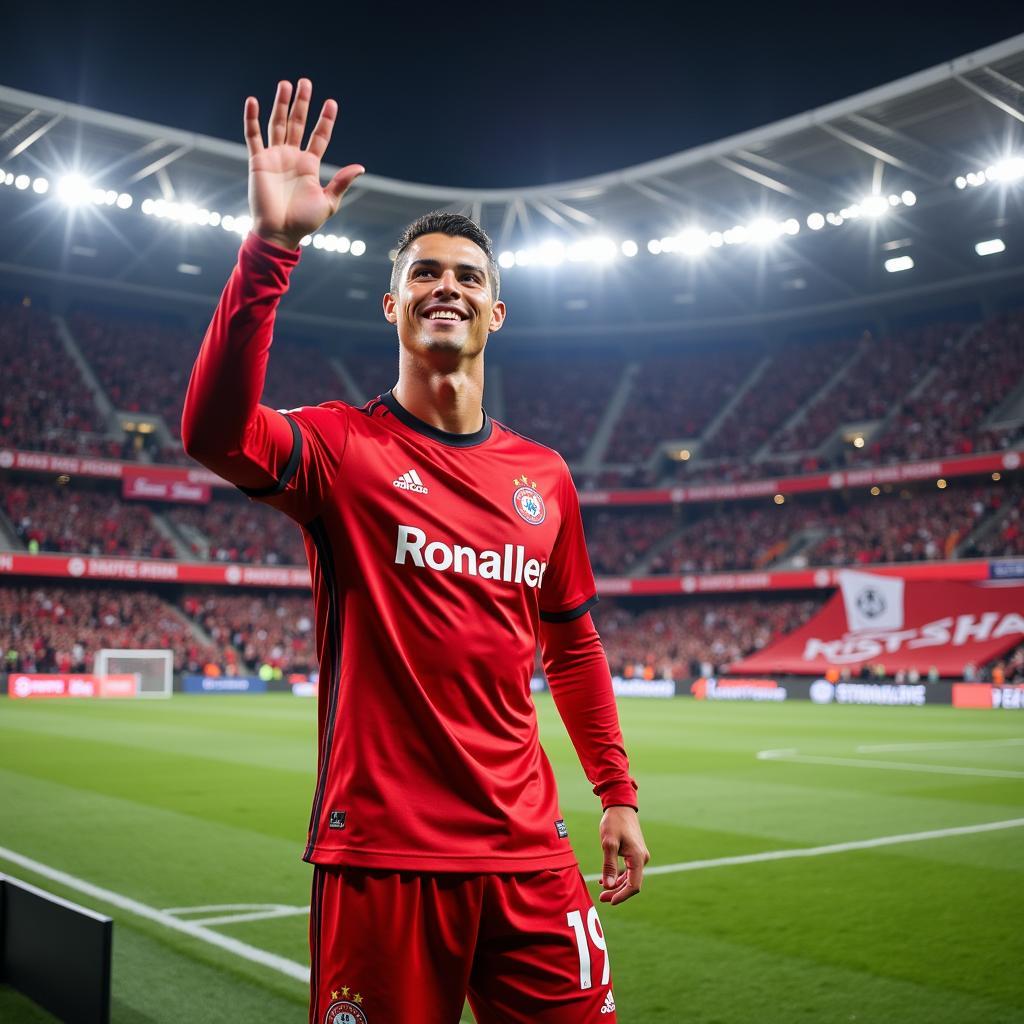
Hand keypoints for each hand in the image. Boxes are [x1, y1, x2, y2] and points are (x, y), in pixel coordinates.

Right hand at [244, 79, 363, 250]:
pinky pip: (253, 136)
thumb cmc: (304, 222)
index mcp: (309, 165)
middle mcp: (292, 157)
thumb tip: (361, 167)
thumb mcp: (328, 202)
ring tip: (286, 84)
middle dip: (302, 103)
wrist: (279, 233)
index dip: (325, 120)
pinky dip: (252, 119)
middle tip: (306, 82)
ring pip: (278, 124)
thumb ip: (341, 182)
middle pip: (298, 123)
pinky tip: (253, 101)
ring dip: (281, 104)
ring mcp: (275, 157)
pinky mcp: (258, 161)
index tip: (332, 103)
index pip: (319, 137)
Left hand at [598, 806, 649, 905]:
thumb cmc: (614, 822)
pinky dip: (618, 877)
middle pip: (632, 884)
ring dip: (617, 886)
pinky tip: (605, 880)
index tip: (610, 901)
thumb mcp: (608, 842)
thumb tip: (607, 886)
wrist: (621, 806)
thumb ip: (608, 865)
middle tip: (602, 898)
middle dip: (617, 893)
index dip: (622, 896)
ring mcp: (639, 856)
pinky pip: (628, 870)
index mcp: (637, 858)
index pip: (633, 885)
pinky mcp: (634, 853)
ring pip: (630, 878)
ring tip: (602, 891)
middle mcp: (641, 859)